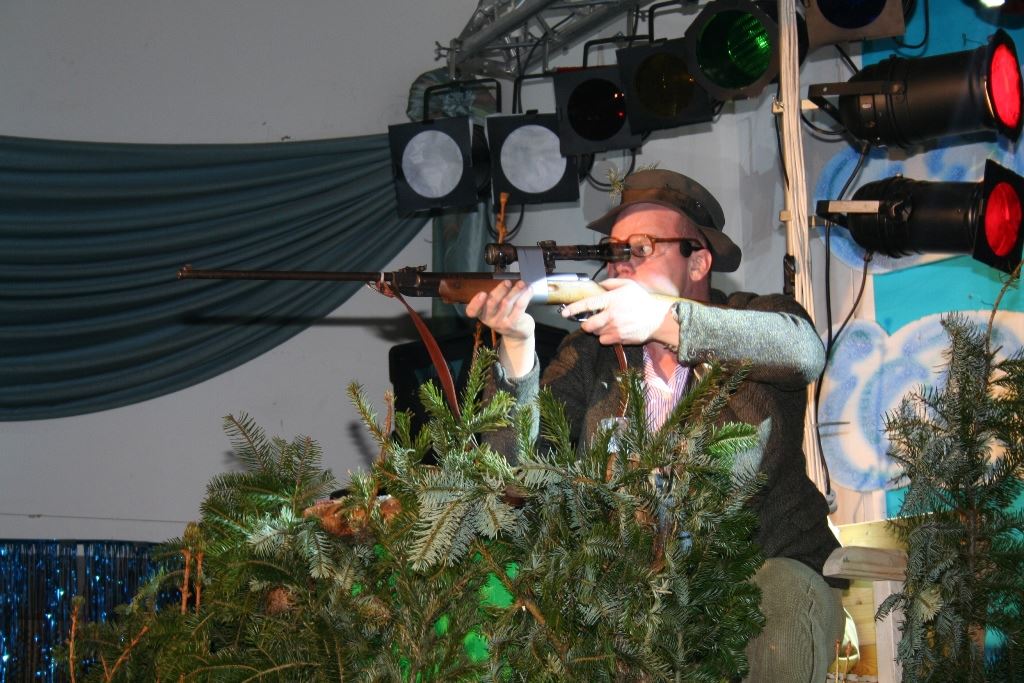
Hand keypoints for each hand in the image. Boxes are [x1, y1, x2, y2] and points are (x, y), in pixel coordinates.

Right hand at [466, 279, 535, 377]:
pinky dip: (525, 296)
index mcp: (481, 313)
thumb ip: (495, 296)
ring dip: (515, 291)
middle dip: (500, 290)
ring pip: (507, 303)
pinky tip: (529, 290)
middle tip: (507, 282)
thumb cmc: (505, 315)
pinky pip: (519, 307)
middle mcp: (489, 319)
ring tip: (521, 283)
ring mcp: (501, 323)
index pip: (472, 311)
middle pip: (492, 303)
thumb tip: (505, 281)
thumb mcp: (495, 308)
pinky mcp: (513, 324)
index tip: (482, 294)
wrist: (517, 333)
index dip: (475, 303)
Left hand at [560, 278, 675, 346]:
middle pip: (587, 324)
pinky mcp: (619, 339)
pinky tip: (613, 331)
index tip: (564, 312)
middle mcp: (611, 315)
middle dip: (585, 323)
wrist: (657, 319)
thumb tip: (598, 285)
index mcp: (611, 300)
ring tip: (607, 324)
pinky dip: (605, 337)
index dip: (573, 309)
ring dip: (597, 329)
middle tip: (591, 320)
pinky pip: (604, 341)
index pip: (587, 305)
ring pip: (595, 333)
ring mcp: (614, 329)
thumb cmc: (642, 300)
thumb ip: (611, 283)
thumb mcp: (628, 285)